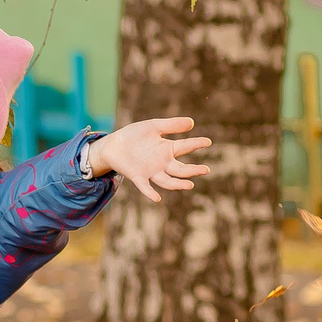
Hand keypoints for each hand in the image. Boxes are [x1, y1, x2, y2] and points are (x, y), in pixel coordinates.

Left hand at [83, 117, 210, 202]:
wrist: (113, 144)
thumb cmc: (134, 135)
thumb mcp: (153, 126)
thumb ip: (171, 125)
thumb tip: (192, 122)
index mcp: (167, 149)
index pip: (185, 147)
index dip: (196, 144)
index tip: (208, 142)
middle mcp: (162, 163)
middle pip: (181, 169)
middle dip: (193, 171)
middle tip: (206, 170)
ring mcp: (150, 171)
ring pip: (167, 181)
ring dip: (178, 184)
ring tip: (190, 185)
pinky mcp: (137, 177)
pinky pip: (145, 186)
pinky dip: (150, 192)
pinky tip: (157, 198)